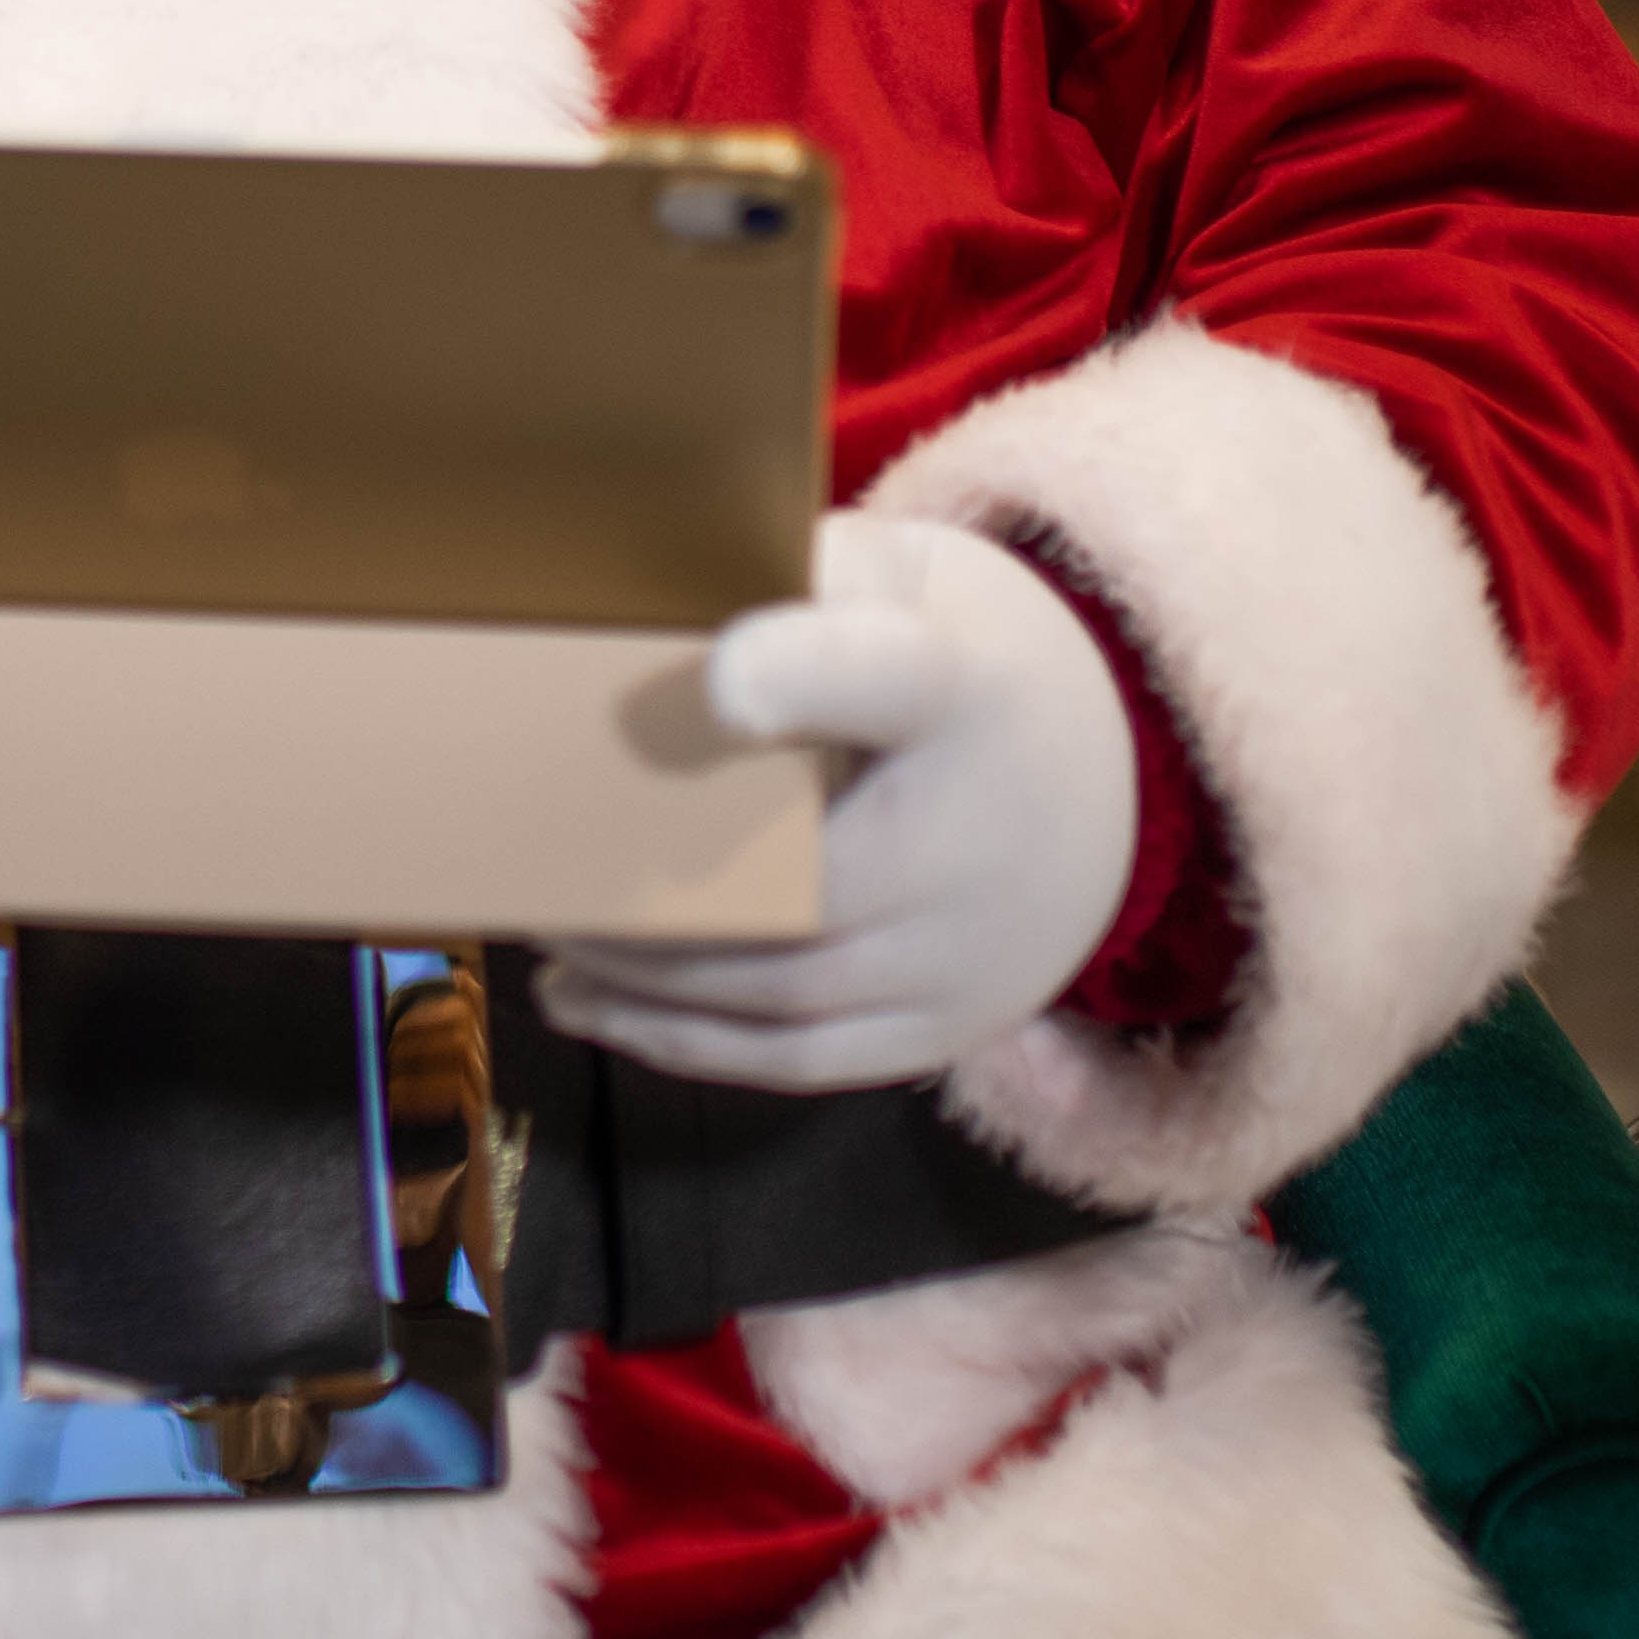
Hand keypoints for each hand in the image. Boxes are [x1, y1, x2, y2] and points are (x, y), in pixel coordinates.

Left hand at [536, 512, 1137, 1096]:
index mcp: (960, 690)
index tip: (715, 677)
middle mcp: (979, 837)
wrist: (1113, 775)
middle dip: (647, 893)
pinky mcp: (944, 1029)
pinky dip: (681, 1042)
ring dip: (640, 976)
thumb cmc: (957, 659)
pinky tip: (592, 1009)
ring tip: (539, 933)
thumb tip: (643, 606)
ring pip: (781, 992)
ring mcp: (971, 954)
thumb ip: (792, 583)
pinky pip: (798, 1060)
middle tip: (525, 865)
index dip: (806, 674)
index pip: (890, 678)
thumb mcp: (898, 577)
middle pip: (802, 886)